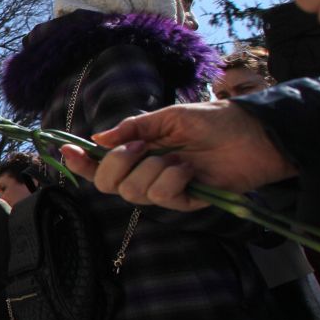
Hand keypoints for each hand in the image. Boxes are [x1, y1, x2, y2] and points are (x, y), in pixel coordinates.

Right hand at [57, 101, 295, 210]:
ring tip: (177, 158)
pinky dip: (172, 180)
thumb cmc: (215, 121)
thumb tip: (99, 138)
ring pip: (133, 193)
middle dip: (115, 166)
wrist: (254, 135)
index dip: (81, 162)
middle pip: (108, 184)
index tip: (66, 150)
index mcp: (139, 152)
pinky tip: (190, 169)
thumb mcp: (169, 117)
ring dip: (151, 171)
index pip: (101, 164)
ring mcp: (165, 189)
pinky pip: (162, 197)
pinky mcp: (185, 202)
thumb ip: (133, 129)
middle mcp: (146, 173)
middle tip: (138, 148)